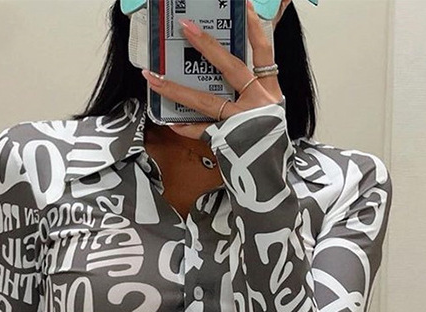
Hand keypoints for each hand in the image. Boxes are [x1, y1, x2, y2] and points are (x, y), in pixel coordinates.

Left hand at [141, 0, 282, 140]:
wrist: (271, 180)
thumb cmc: (269, 145)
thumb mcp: (272, 112)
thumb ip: (256, 90)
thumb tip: (234, 66)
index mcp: (270, 91)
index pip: (264, 51)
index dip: (254, 27)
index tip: (245, 6)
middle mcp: (258, 103)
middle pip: (231, 68)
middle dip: (207, 46)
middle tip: (185, 27)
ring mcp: (241, 122)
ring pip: (206, 100)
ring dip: (177, 88)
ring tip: (154, 77)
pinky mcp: (227, 141)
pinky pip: (201, 131)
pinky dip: (186, 128)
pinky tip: (171, 122)